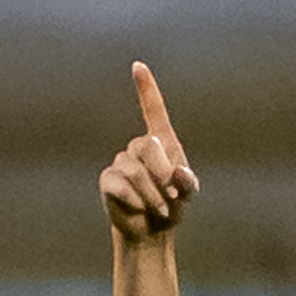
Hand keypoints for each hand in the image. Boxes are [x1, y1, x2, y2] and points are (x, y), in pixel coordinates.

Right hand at [101, 64, 196, 242]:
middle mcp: (139, 147)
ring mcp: (121, 162)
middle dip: (164, 173)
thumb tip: (178, 173)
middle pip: (148, 145)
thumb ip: (188, 182)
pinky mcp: (108, 180)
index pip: (153, 111)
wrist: (152, 229)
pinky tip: (141, 208)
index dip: (146, 89)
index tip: (138, 66)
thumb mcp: (188, 193)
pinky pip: (121, 186)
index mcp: (162, 144)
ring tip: (161, 209)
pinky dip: (138, 202)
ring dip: (155, 196)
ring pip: (136, 171)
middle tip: (173, 196)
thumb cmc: (173, 205)